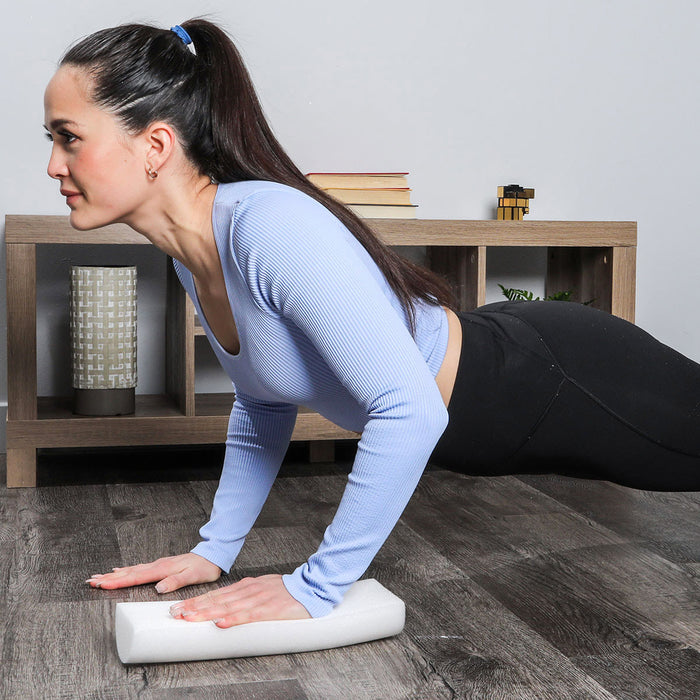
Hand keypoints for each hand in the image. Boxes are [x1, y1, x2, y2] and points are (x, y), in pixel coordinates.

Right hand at [85, 553, 220, 592]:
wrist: (213, 555)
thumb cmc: (204, 567)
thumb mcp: (193, 575)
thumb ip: (176, 581)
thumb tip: (159, 588)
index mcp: (163, 569)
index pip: (136, 577)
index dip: (118, 581)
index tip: (101, 584)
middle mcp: (158, 565)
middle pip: (129, 572)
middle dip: (109, 578)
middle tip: (91, 581)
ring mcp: (158, 564)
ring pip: (132, 570)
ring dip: (115, 574)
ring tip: (99, 577)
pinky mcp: (161, 565)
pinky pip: (139, 568)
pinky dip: (127, 570)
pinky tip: (120, 570)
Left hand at [168, 574, 310, 627]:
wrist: (310, 586)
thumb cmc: (287, 591)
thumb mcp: (262, 589)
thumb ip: (245, 597)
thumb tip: (226, 609)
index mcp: (246, 586)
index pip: (217, 594)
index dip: (197, 601)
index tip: (180, 607)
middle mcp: (248, 590)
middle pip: (217, 599)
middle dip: (194, 606)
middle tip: (176, 613)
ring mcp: (257, 599)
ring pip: (227, 606)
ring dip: (206, 612)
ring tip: (189, 617)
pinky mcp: (268, 609)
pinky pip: (247, 615)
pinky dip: (232, 619)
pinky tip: (220, 623)